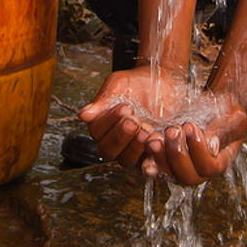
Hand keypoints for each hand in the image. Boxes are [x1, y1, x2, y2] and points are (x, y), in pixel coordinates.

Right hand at [78, 66, 201, 170]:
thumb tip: (83, 115)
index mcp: (102, 124)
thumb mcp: (119, 85)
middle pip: (108, 151)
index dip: (110, 122)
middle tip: (135, 120)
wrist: (163, 82)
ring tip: (148, 128)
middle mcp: (115, 140)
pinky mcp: (151, 154)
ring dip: (136, 147)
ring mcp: (132, 150)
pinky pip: (148, 164)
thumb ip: (103, 100)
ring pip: (126, 160)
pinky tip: (159, 141)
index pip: (97, 133)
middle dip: (121, 136)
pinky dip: (153, 157)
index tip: (125, 107)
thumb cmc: (138, 83)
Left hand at [142, 91, 246, 186]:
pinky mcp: (165, 159)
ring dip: (159, 157)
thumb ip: (224, 131)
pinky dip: (148, 158)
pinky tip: (144, 144)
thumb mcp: (234, 117)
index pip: (209, 167)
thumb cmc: (228, 111)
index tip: (191, 126)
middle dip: (177, 154)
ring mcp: (181, 167)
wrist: (215, 104)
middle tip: (172, 130)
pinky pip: (155, 166)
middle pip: (187, 177)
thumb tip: (211, 147)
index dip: (198, 150)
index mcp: (219, 162)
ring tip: (154, 138)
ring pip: (168, 174)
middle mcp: (199, 171)